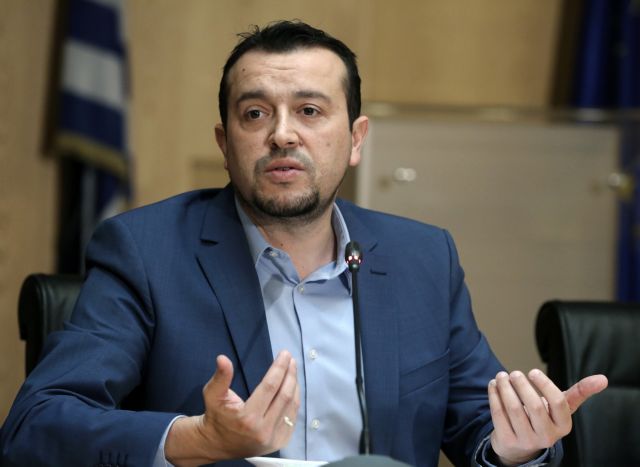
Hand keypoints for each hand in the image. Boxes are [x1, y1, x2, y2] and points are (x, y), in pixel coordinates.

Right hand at [165, 351, 299, 465]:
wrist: (218, 445)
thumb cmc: (216, 416)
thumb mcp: (213, 395)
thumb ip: (220, 377)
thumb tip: (222, 358)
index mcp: (248, 418)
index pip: (270, 387)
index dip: (279, 368)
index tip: (285, 354)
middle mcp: (264, 430)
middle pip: (284, 396)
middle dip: (290, 374)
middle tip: (291, 359)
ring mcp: (274, 438)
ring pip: (291, 406)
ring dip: (294, 385)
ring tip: (292, 370)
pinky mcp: (281, 442)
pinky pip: (293, 416)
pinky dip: (294, 399)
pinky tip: (292, 387)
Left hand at [488, 369, 607, 465]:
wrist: (521, 444)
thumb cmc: (544, 418)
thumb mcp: (562, 408)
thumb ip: (579, 392)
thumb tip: (602, 379)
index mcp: (563, 426)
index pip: (558, 403)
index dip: (545, 384)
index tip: (532, 371)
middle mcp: (547, 436)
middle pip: (534, 406)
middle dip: (522, 385)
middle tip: (514, 373)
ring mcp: (526, 440)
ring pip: (513, 409)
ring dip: (505, 388)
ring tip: (501, 376)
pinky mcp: (508, 440)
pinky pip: (498, 414)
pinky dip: (494, 396)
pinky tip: (493, 385)